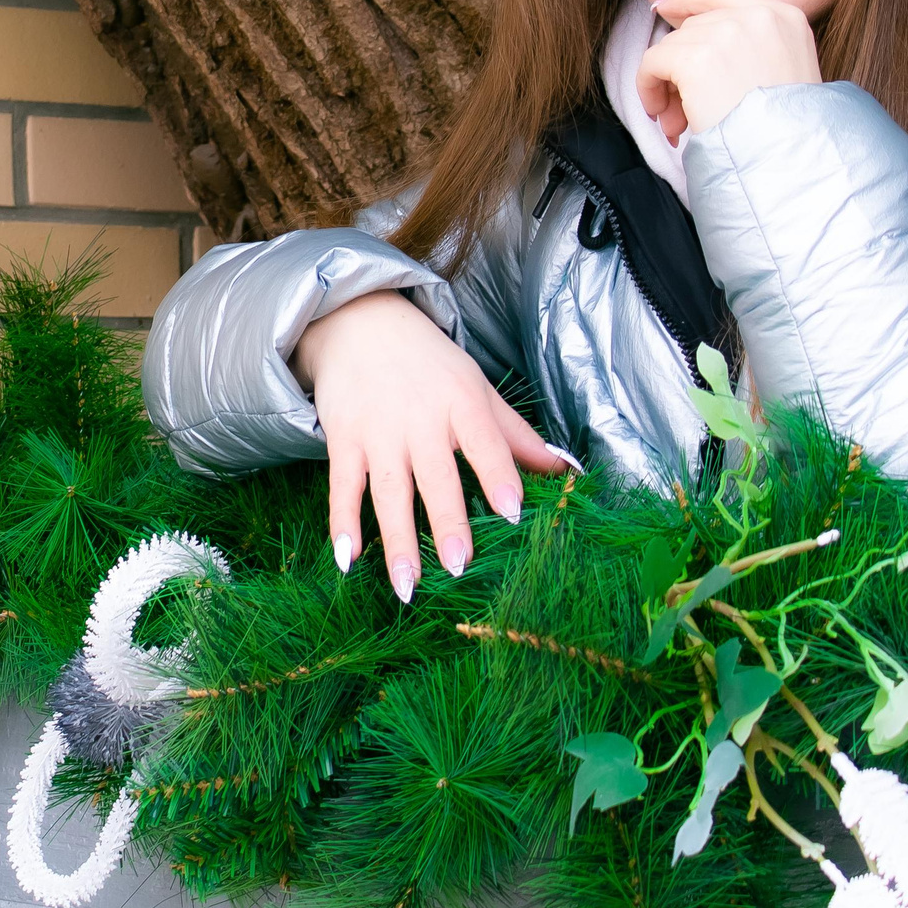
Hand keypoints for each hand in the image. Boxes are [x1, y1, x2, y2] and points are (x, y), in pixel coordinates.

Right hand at [292, 291, 567, 601]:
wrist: (359, 322)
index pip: (485, 442)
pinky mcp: (343, 440)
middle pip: (436, 476)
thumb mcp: (476, 387)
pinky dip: (342, 523)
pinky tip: (347, 559)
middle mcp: (420, 420)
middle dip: (446, 520)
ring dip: (396, 539)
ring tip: (407, 585)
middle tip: (459, 564)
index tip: (512, 512)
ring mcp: (378, 432)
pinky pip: (343, 487)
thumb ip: (515, 433)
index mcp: (461, 402)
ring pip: (389, 491)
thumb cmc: (429, 363)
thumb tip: (566, 470)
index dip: (499, 476)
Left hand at [639, 0, 823, 140]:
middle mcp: (758, 16)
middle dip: (681, 67)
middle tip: (679, 112)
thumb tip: (686, 44)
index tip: (663, 7)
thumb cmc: (786, 131)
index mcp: (785, 17)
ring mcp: (727, 33)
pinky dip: (648, 87)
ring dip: (667, 88)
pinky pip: (652, 62)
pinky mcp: (696, 57)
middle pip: (693, 27)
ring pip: (671, 47)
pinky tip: (661, 116)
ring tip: (677, 124)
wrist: (787, 158)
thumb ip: (749, 47)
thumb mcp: (785, 72)